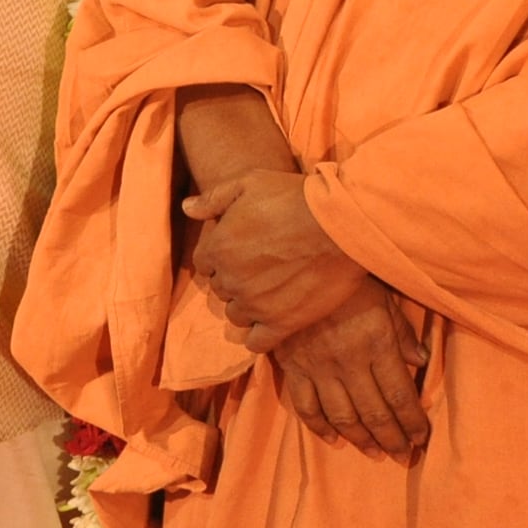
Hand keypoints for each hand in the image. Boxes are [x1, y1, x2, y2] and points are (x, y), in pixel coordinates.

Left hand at [183, 169, 372, 347]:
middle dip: (236, 279)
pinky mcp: (281, 324)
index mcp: (218, 248)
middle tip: (263, 267)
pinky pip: (257, 343)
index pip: (205, 263)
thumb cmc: (294, 198)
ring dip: (249, 305)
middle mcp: (231, 281)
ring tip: (272, 291)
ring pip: (237, 315)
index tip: (243, 249)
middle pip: (222, 289)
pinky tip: (273, 322)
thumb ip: (214, 198)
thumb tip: (187, 208)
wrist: (340, 224)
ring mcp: (255, 305)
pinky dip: (260, 335)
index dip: (222, 255)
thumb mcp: (250, 183)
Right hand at [267, 289, 430, 460]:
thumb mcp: (384, 296)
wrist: (296, 261)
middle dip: (392, 439)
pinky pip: (306, 406)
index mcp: (376, 343)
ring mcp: (318, 367)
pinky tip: (334, 439)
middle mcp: (349, 361)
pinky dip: (320, 427)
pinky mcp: (293, 366)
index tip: (422, 437)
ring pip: (342, 417)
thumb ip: (402, 333)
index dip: (412, 422)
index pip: (400, 394)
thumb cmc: (348, 278)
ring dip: (362, 440)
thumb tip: (421, 362)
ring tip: (377, 453)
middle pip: (374, 413)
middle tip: (404, 456)